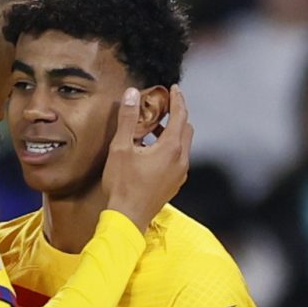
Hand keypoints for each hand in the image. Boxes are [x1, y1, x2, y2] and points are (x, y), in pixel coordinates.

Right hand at [102, 85, 192, 231]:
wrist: (128, 217)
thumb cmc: (123, 185)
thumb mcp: (121, 147)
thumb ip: (127, 118)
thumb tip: (131, 94)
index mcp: (171, 148)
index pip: (180, 115)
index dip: (178, 99)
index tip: (174, 89)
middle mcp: (181, 160)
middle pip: (186, 129)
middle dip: (177, 115)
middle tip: (163, 105)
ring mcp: (180, 174)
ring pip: (183, 145)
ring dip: (172, 132)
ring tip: (153, 126)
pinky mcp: (174, 183)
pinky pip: (178, 158)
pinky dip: (170, 148)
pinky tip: (151, 149)